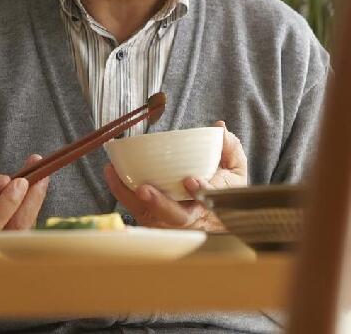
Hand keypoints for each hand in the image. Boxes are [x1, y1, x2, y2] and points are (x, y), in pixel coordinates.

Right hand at [0, 154, 50, 254]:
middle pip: (14, 229)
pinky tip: (37, 191)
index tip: (20, 181)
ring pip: (26, 231)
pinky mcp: (13, 251)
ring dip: (36, 203)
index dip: (8, 203)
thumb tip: (5, 182)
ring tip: (41, 179)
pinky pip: (29, 232)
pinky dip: (35, 210)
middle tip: (38, 177)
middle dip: (29, 201)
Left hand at [104, 121, 247, 231]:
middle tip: (144, 189)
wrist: (220, 215)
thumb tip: (218, 128)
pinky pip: (137, 211)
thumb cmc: (226, 188)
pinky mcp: (155, 221)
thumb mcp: (237, 167)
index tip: (191, 180)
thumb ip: (230, 147)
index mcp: (214, 202)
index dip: (200, 191)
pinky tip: (113, 175)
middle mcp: (192, 217)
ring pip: (150, 216)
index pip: (207, 200)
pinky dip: (123, 194)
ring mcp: (172, 222)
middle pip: (175, 217)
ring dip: (130, 197)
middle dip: (159, 204)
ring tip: (114, 173)